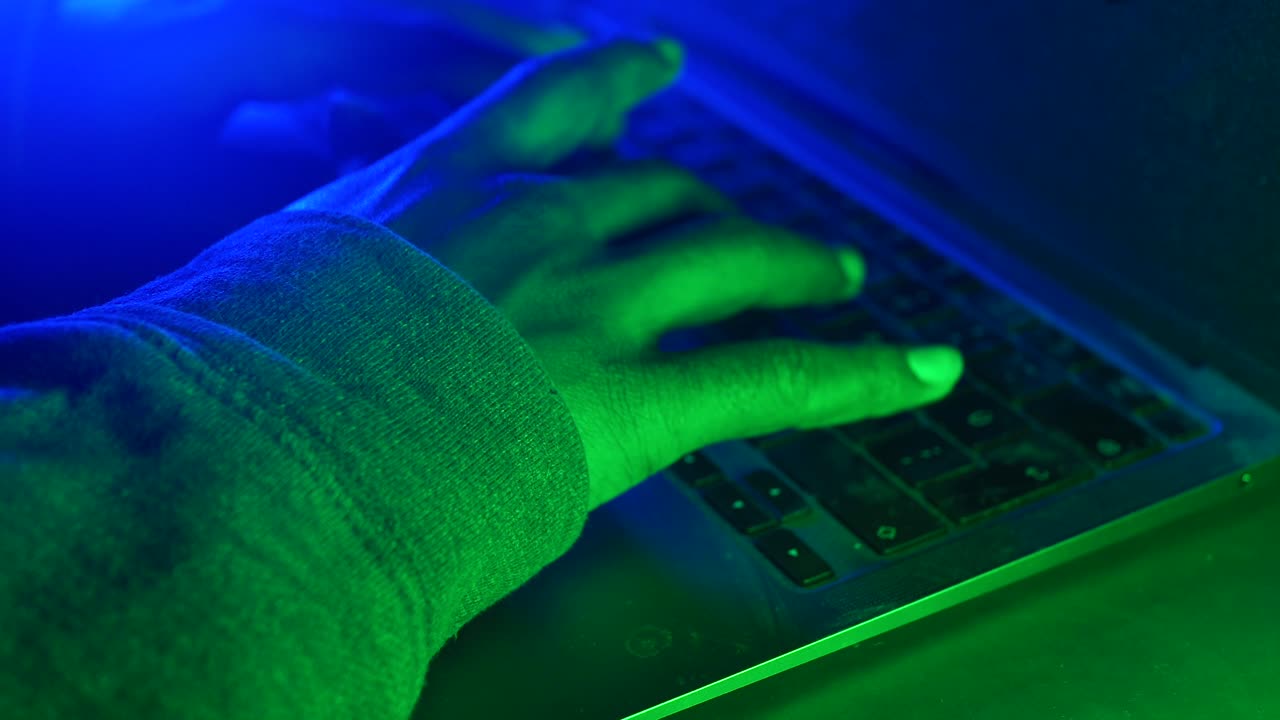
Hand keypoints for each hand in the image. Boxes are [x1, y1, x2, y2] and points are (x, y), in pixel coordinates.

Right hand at [294, 37, 964, 508]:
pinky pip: (781, 377)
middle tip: (745, 225)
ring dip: (797, 268)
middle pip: (660, 196)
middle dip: (712, 209)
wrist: (275, 436)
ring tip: (840, 276)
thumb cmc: (252, 367)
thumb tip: (294, 295)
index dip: (616, 79)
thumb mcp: (270, 279)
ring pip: (735, 264)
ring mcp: (605, 303)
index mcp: (452, 184)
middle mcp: (546, 222)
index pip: (551, 104)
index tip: (655, 61)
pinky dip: (864, 376)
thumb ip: (320, 272)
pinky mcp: (650, 393)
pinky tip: (924, 370)